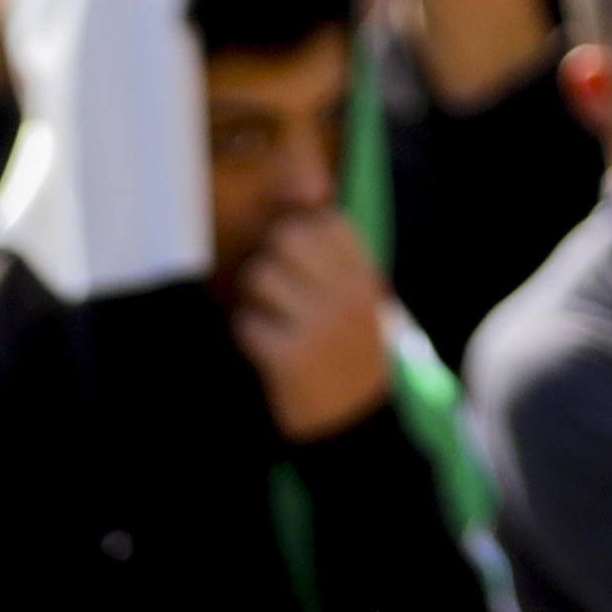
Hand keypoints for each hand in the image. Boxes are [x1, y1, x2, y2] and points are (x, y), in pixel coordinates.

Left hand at [230, 206, 395, 443]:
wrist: (355, 424)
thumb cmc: (347, 352)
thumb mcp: (356, 299)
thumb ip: (331, 253)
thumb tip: (302, 186)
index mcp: (365, 277)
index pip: (323, 221)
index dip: (299, 237)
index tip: (298, 265)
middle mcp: (347, 295)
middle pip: (285, 239)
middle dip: (271, 262)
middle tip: (276, 294)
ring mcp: (319, 326)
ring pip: (259, 277)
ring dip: (254, 300)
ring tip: (271, 321)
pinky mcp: (289, 358)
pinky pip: (246, 323)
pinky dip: (248, 336)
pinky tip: (266, 351)